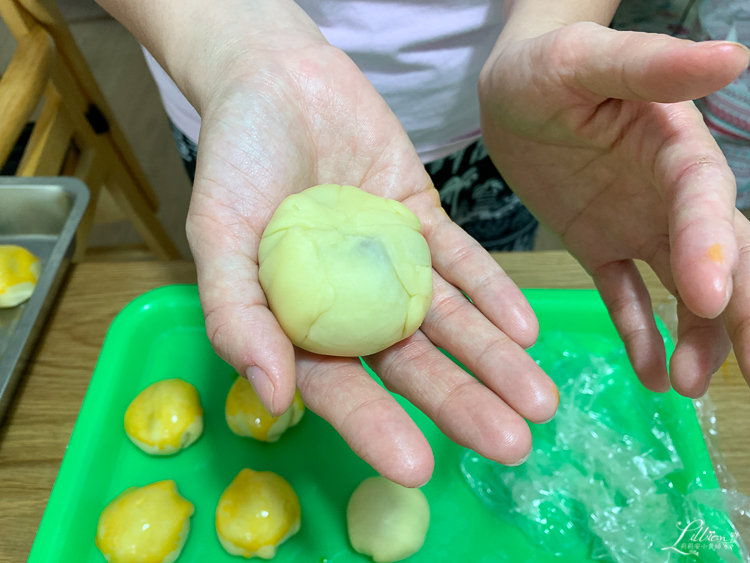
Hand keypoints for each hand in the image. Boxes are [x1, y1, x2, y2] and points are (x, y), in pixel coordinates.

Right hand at [187, 38, 558, 485]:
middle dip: (459, 403)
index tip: (418, 467)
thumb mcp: (218, 233)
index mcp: (298, 322)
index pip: (338, 385)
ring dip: (493, 358)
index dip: (374, 425)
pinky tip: (525, 329)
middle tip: (510, 444)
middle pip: (409, 363)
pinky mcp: (422, 221)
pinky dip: (492, 291)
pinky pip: (461, 261)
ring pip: (447, 320)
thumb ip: (236, 312)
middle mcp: (351, 304)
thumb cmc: (235, 158)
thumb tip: (272, 394)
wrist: (277, 77)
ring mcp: (391, 265)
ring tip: (539, 401)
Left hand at [479, 22, 749, 395]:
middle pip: (720, 257)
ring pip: (680, 288)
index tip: (708, 297)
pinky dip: (639, 333)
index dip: (712, 247)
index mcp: (675, 147)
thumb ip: (650, 66)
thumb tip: (734, 56)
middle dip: (739, 313)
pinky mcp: (601, 246)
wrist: (510, 91)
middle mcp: (669, 194)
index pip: (704, 202)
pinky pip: (624, 295)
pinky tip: (651, 376)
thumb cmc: (544, 65)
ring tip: (683, 386)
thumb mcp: (585, 60)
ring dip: (693, 337)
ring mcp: (637, 224)